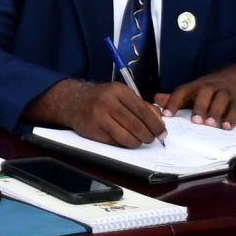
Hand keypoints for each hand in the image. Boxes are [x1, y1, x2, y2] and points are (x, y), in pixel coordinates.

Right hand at [33, 79, 166, 147]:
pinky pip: (115, 142)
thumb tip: (159, 119)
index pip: (143, 110)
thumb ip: (140, 105)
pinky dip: (124, 144)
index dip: (155, 124)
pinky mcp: (93, 130)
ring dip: (137, 142)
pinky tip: (126, 141)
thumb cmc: (101, 99)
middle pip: (136, 124)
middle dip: (148, 135)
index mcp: (118, 91)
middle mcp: (108, 102)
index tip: (163, 132)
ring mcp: (99, 116)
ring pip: (126, 136)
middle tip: (152, 139)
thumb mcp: (120, 95)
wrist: (72, 102)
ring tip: (140, 141)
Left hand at [161, 61, 235, 128]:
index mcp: (197, 85)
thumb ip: (178, 97)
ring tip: (211, 125)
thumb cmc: (214, 88)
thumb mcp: (196, 89)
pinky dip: (232, 118)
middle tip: (196, 121)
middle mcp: (212, 87)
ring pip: (221, 100)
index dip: (173, 102)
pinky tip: (226, 127)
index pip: (183, 90)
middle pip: (205, 93)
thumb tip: (156, 100)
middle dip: (200, 107)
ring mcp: (227, 93)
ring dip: (215, 112)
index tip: (166, 115)